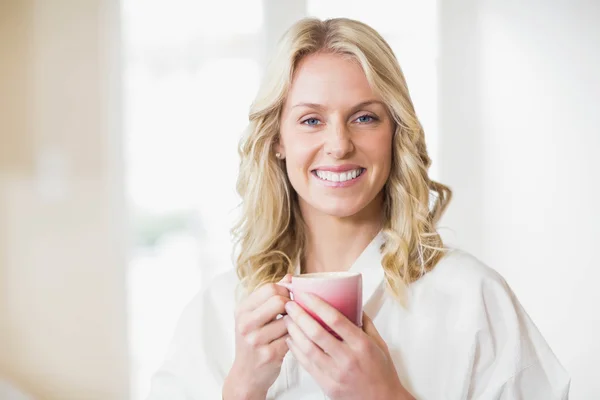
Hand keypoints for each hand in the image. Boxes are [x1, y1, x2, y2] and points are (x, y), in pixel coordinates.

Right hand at [223, 275, 291, 399]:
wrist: (246, 375)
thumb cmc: (253, 342)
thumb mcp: (254, 316)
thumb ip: (270, 296)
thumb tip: (290, 276)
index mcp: (242, 310)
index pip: (269, 288)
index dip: (285, 291)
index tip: (289, 299)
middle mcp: (246, 324)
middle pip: (279, 300)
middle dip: (292, 305)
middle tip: (293, 313)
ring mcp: (256, 340)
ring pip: (289, 320)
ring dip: (295, 323)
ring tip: (292, 328)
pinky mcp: (269, 355)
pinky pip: (292, 338)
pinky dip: (296, 337)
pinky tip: (293, 340)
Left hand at [284, 292, 413, 399]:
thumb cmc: (382, 372)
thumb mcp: (379, 343)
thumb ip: (365, 323)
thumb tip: (352, 303)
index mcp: (361, 345)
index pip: (335, 319)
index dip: (317, 305)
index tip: (306, 295)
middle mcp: (347, 359)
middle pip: (316, 333)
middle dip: (299, 316)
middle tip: (290, 305)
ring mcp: (335, 374)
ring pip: (307, 349)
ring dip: (294, 332)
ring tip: (287, 320)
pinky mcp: (327, 386)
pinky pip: (306, 365)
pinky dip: (296, 350)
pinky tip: (292, 340)